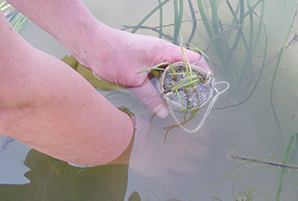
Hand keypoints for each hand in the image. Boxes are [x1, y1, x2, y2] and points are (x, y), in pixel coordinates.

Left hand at [75, 22, 210, 116]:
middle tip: (191, 100)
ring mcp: (151, 55)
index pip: (193, 59)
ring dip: (174, 83)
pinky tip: (161, 94)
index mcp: (165, 51)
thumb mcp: (135, 81)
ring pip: (169, 70)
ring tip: (178, 100)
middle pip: (183, 66)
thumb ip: (151, 96)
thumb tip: (164, 111)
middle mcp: (161, 51)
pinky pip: (157, 71)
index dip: (202, 73)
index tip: (207, 88)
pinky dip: (161, 82)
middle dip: (189, 82)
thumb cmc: (114, 56)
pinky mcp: (142, 60)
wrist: (90, 43)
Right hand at [128, 117, 209, 183]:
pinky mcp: (160, 171)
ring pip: (187, 167)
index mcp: (182, 132)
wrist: (135, 140)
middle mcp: (180, 148)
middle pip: (198, 152)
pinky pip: (168, 178)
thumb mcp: (159, 113)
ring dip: (192, 168)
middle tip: (207, 153)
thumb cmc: (146, 122)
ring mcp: (171, 161)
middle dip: (203, 153)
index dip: (205, 136)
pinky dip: (170, 180)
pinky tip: (172, 181)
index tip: (207, 137)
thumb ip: (166, 115)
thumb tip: (166, 110)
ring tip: (196, 169)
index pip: (200, 134)